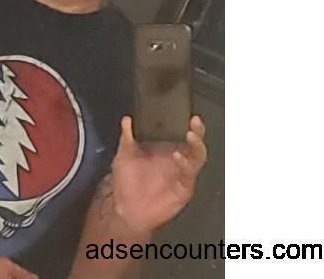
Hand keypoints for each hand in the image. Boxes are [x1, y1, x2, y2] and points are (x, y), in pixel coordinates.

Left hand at [109, 115, 206, 235]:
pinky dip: (186, 165)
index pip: (182, 134)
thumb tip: (126, 120)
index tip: (190, 115)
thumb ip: (127, 137)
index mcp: (166, 150)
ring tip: (190, 136)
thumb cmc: (127, 182)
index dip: (188, 125)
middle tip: (195, 124)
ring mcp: (181, 174)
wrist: (125, 208)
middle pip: (195, 144)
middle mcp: (177, 160)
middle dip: (198, 132)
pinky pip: (189, 175)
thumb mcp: (124, 155)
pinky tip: (179, 157)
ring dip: (196, 146)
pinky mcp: (183, 188)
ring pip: (197, 157)